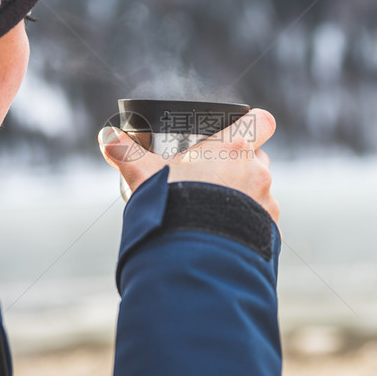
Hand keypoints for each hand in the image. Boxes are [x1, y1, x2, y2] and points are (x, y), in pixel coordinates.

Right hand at [98, 109, 278, 223]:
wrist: (193, 255)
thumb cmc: (173, 205)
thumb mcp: (144, 175)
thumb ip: (126, 153)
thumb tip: (107, 138)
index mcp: (234, 148)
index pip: (262, 121)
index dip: (254, 123)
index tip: (237, 132)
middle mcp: (257, 171)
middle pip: (258, 156)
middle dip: (240, 164)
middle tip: (213, 176)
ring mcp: (267, 202)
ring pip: (261, 190)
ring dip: (245, 195)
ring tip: (216, 210)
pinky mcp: (269, 230)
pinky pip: (263, 221)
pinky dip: (248, 225)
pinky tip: (226, 233)